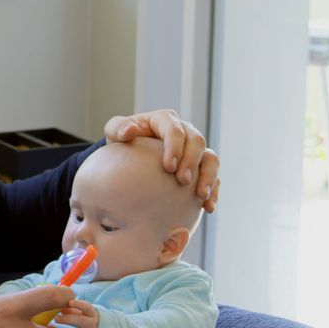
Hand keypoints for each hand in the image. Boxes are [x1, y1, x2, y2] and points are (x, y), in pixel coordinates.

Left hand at [51, 299, 98, 327]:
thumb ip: (70, 308)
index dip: (79, 305)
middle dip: (68, 320)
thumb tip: (59, 307)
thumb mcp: (80, 311)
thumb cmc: (82, 317)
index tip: (69, 302)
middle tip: (56, 319)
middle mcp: (92, 325)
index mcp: (91, 313)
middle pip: (81, 321)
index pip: (87, 307)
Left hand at [104, 109, 220, 211]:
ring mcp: (194, 150)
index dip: (175, 146)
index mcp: (164, 120)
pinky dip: (214, 190)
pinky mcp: (200, 166)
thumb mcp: (114, 131)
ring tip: (201, 195)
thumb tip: (129, 132)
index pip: (175, 129)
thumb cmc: (122, 141)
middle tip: (182, 181)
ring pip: (211, 158)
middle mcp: (184, 132)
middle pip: (197, 141)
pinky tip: (208, 207)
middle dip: (192, 161)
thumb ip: (118, 128)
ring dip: (209, 176)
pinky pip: (213, 176)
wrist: (130, 155)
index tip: (169, 167)